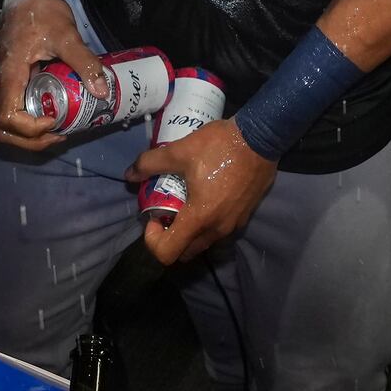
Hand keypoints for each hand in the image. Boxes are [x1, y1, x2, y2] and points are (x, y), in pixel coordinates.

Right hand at [0, 0, 101, 151]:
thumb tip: (102, 92)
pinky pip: (12, 108)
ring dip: (28, 133)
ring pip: (4, 122)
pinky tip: (51, 111)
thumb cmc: (42, 11)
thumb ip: (84, 62)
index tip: (55, 120)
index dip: (31, 129)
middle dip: (30, 140)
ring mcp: (0, 81)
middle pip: (2, 128)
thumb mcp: (67, 35)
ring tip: (56, 128)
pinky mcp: (7, 78)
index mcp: (9, 73)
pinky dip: (28, 119)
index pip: (8, 118)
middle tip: (59, 134)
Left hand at [128, 117, 279, 262]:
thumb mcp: (179, 151)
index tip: (153, 216)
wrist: (261, 137)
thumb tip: (129, 174)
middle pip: (185, 252)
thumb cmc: (219, 146)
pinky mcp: (244, 216)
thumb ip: (150, 163)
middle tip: (166, 209)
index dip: (153, 239)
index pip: (167, 253)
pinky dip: (206, 222)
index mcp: (199, 218)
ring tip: (185, 201)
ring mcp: (233, 225)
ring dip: (189, 231)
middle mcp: (217, 229)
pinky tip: (206, 194)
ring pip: (203, 242)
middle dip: (170, 236)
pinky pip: (219, 230)